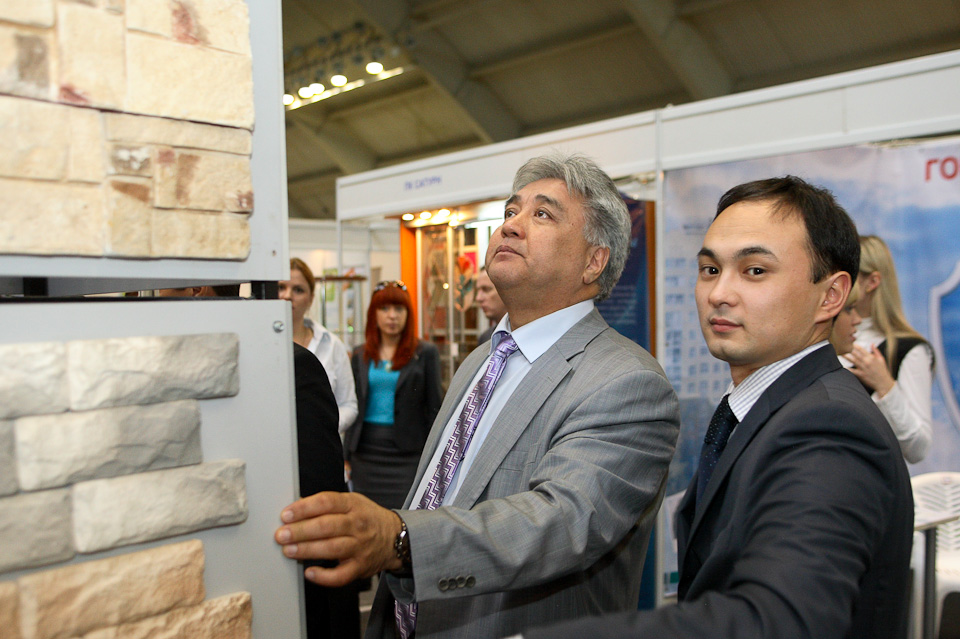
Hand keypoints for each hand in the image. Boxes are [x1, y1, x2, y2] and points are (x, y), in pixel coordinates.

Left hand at [275, 491, 402, 585]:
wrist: (395, 537)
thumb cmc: (368, 518)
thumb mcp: (352, 502)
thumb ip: (327, 504)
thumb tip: (297, 506)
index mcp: (353, 505)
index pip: (326, 502)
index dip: (304, 508)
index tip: (286, 514)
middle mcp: (357, 525)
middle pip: (326, 526)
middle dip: (300, 531)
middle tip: (281, 535)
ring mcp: (360, 547)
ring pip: (331, 549)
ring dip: (306, 550)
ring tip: (288, 550)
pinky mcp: (360, 567)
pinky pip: (341, 575)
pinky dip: (324, 576)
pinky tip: (309, 572)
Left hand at [843, 344, 895, 396]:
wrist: (883, 383)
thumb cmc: (882, 370)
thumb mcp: (881, 359)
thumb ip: (876, 351)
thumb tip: (872, 344)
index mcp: (872, 357)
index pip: (862, 350)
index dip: (855, 346)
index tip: (850, 343)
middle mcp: (867, 362)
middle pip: (856, 354)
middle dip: (849, 350)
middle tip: (843, 347)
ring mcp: (864, 368)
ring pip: (853, 361)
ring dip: (847, 357)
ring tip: (841, 353)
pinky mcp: (861, 375)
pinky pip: (853, 371)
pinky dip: (847, 368)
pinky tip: (842, 366)